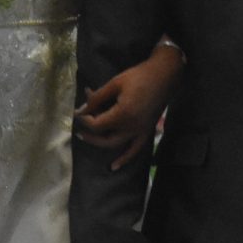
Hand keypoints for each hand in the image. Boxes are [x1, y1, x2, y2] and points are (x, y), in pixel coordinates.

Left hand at [76, 48, 181, 170]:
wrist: (164, 75)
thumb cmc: (138, 76)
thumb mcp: (114, 84)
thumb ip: (97, 98)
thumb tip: (81, 110)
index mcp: (122, 114)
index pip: (97, 124)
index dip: (85, 119)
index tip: (78, 112)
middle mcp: (131, 127)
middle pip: (104, 138)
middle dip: (90, 134)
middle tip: (79, 129)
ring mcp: (140, 131)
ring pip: (117, 145)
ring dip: (101, 144)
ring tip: (89, 139)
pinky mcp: (147, 131)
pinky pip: (135, 150)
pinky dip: (124, 159)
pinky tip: (114, 167)